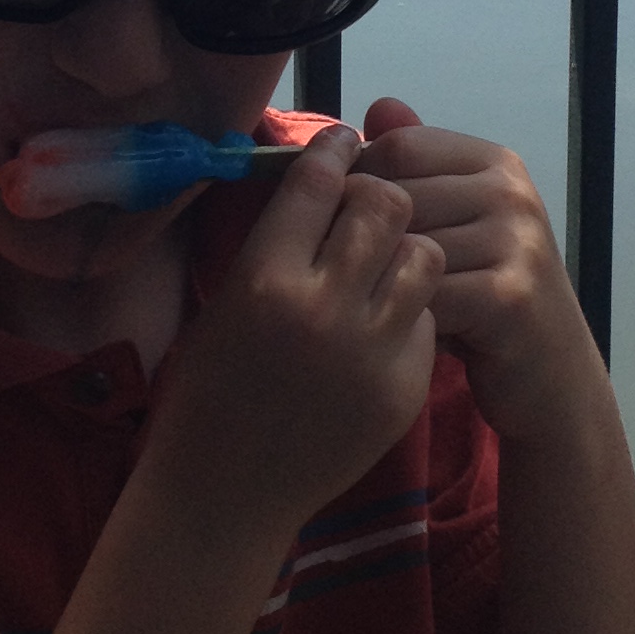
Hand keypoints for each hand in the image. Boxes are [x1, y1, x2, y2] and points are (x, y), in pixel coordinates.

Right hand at [147, 126, 441, 544]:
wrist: (227, 491)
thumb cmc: (207, 390)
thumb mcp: (224, 302)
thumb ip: (276, 241)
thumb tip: (320, 178)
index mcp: (265, 280)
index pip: (318, 182)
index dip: (333, 151)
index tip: (342, 142)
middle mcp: (324, 308)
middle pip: (384, 206)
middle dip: (376, 194)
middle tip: (364, 205)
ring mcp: (372, 351)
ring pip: (422, 255)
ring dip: (403, 247)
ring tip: (379, 263)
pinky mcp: (406, 387)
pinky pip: (427, 318)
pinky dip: (408, 310)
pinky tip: (379, 323)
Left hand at [352, 98, 602, 439]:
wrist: (551, 375)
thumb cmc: (489, 296)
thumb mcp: (457, 223)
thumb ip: (419, 166)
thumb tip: (378, 106)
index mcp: (494, 161)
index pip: (397, 147)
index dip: (360, 186)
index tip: (353, 230)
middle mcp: (511, 191)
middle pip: (396, 196)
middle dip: (369, 243)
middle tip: (364, 281)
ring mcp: (516, 240)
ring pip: (406, 248)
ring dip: (385, 285)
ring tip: (390, 308)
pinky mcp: (510, 295)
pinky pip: (426, 295)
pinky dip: (409, 319)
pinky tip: (414, 334)